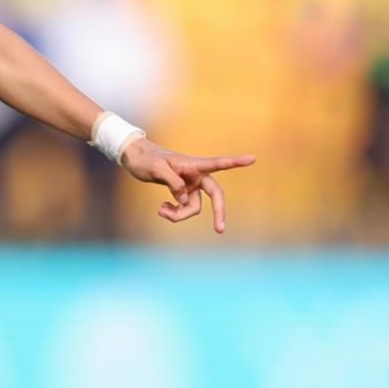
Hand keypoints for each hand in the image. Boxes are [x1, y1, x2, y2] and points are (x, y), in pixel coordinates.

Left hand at [120, 138, 256, 233]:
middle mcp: (196, 175)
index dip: (235, 162)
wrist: (135, 158)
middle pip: (215, 195)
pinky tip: (162, 209)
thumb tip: (185, 198)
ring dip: (179, 215)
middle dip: (218, 212)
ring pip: (194, 207)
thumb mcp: (155, 168)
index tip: (253, 158)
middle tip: (220, 229)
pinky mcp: (183, 192)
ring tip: (161, 211)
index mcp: (193, 164)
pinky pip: (184, 208)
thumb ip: (173, 182)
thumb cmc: (146, 159)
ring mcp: (191, 185)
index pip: (218, 163)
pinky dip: (174, 213)